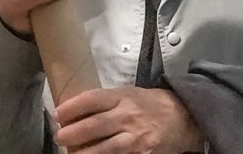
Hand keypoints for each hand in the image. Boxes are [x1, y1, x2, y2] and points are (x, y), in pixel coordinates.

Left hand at [55, 87, 203, 153]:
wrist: (184, 118)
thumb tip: (74, 110)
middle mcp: (128, 116)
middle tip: (60, 137)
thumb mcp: (128, 94)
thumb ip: (105, 101)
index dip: (72, 107)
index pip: (92, 99)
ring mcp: (136, 137)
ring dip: (84, 153)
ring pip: (105, 149)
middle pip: (94, 126)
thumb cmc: (150, 105)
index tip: (58, 114)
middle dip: (72, 133)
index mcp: (123, 97)